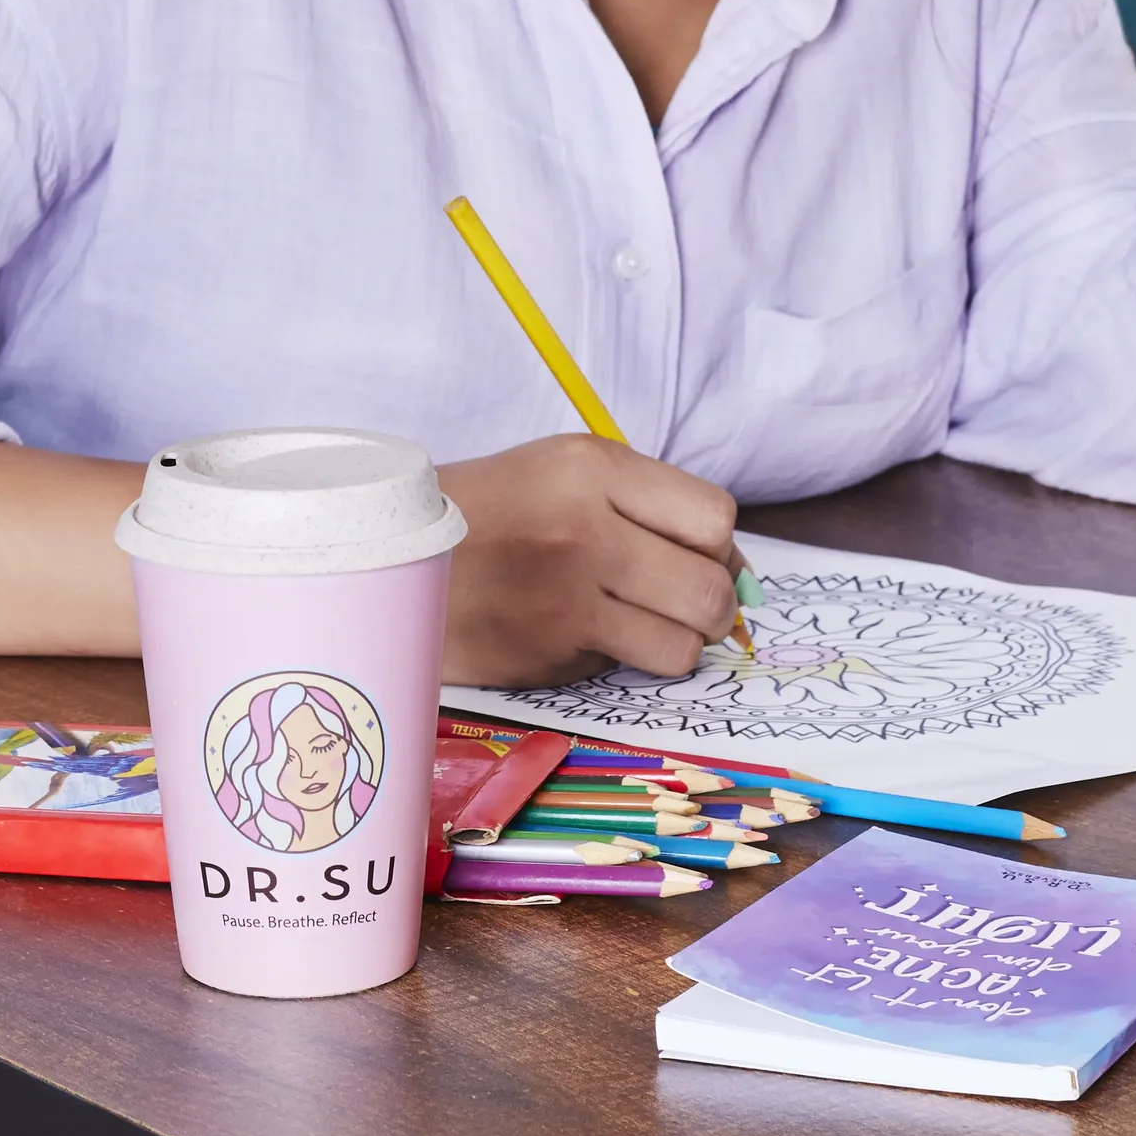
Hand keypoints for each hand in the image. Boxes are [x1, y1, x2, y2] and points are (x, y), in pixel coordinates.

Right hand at [439, 433, 739, 685]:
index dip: (717, 547)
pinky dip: (617, 656)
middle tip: (683, 603)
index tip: (697, 554)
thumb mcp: (567, 470)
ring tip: (640, 622)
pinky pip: (625, 667)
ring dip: (674, 642)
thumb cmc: (495, 509)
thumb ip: (649, 505)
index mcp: (593, 468)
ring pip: (681, 646)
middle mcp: (586, 530)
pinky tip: (581, 631)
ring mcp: (567, 599)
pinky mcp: (549, 655)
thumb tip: (738, 574)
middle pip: (710, 590)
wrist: (398, 554)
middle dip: (710, 606)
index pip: (715, 520)